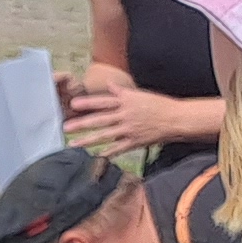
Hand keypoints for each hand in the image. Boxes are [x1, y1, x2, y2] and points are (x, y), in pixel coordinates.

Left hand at [61, 74, 200, 152]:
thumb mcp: (140, 95)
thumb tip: (109, 85)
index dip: (88, 103)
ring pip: (105, 136)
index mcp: (126, 102)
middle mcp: (125, 115)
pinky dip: (107, 153)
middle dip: (82, 124)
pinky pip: (118, 149)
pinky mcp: (134, 142)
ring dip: (88, 140)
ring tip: (73, 144)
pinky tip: (94, 157)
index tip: (73, 105)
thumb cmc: (158, 105)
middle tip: (65, 127)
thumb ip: (121, 93)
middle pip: (100, 120)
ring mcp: (129, 130)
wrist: (176, 119)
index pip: (103, 102)